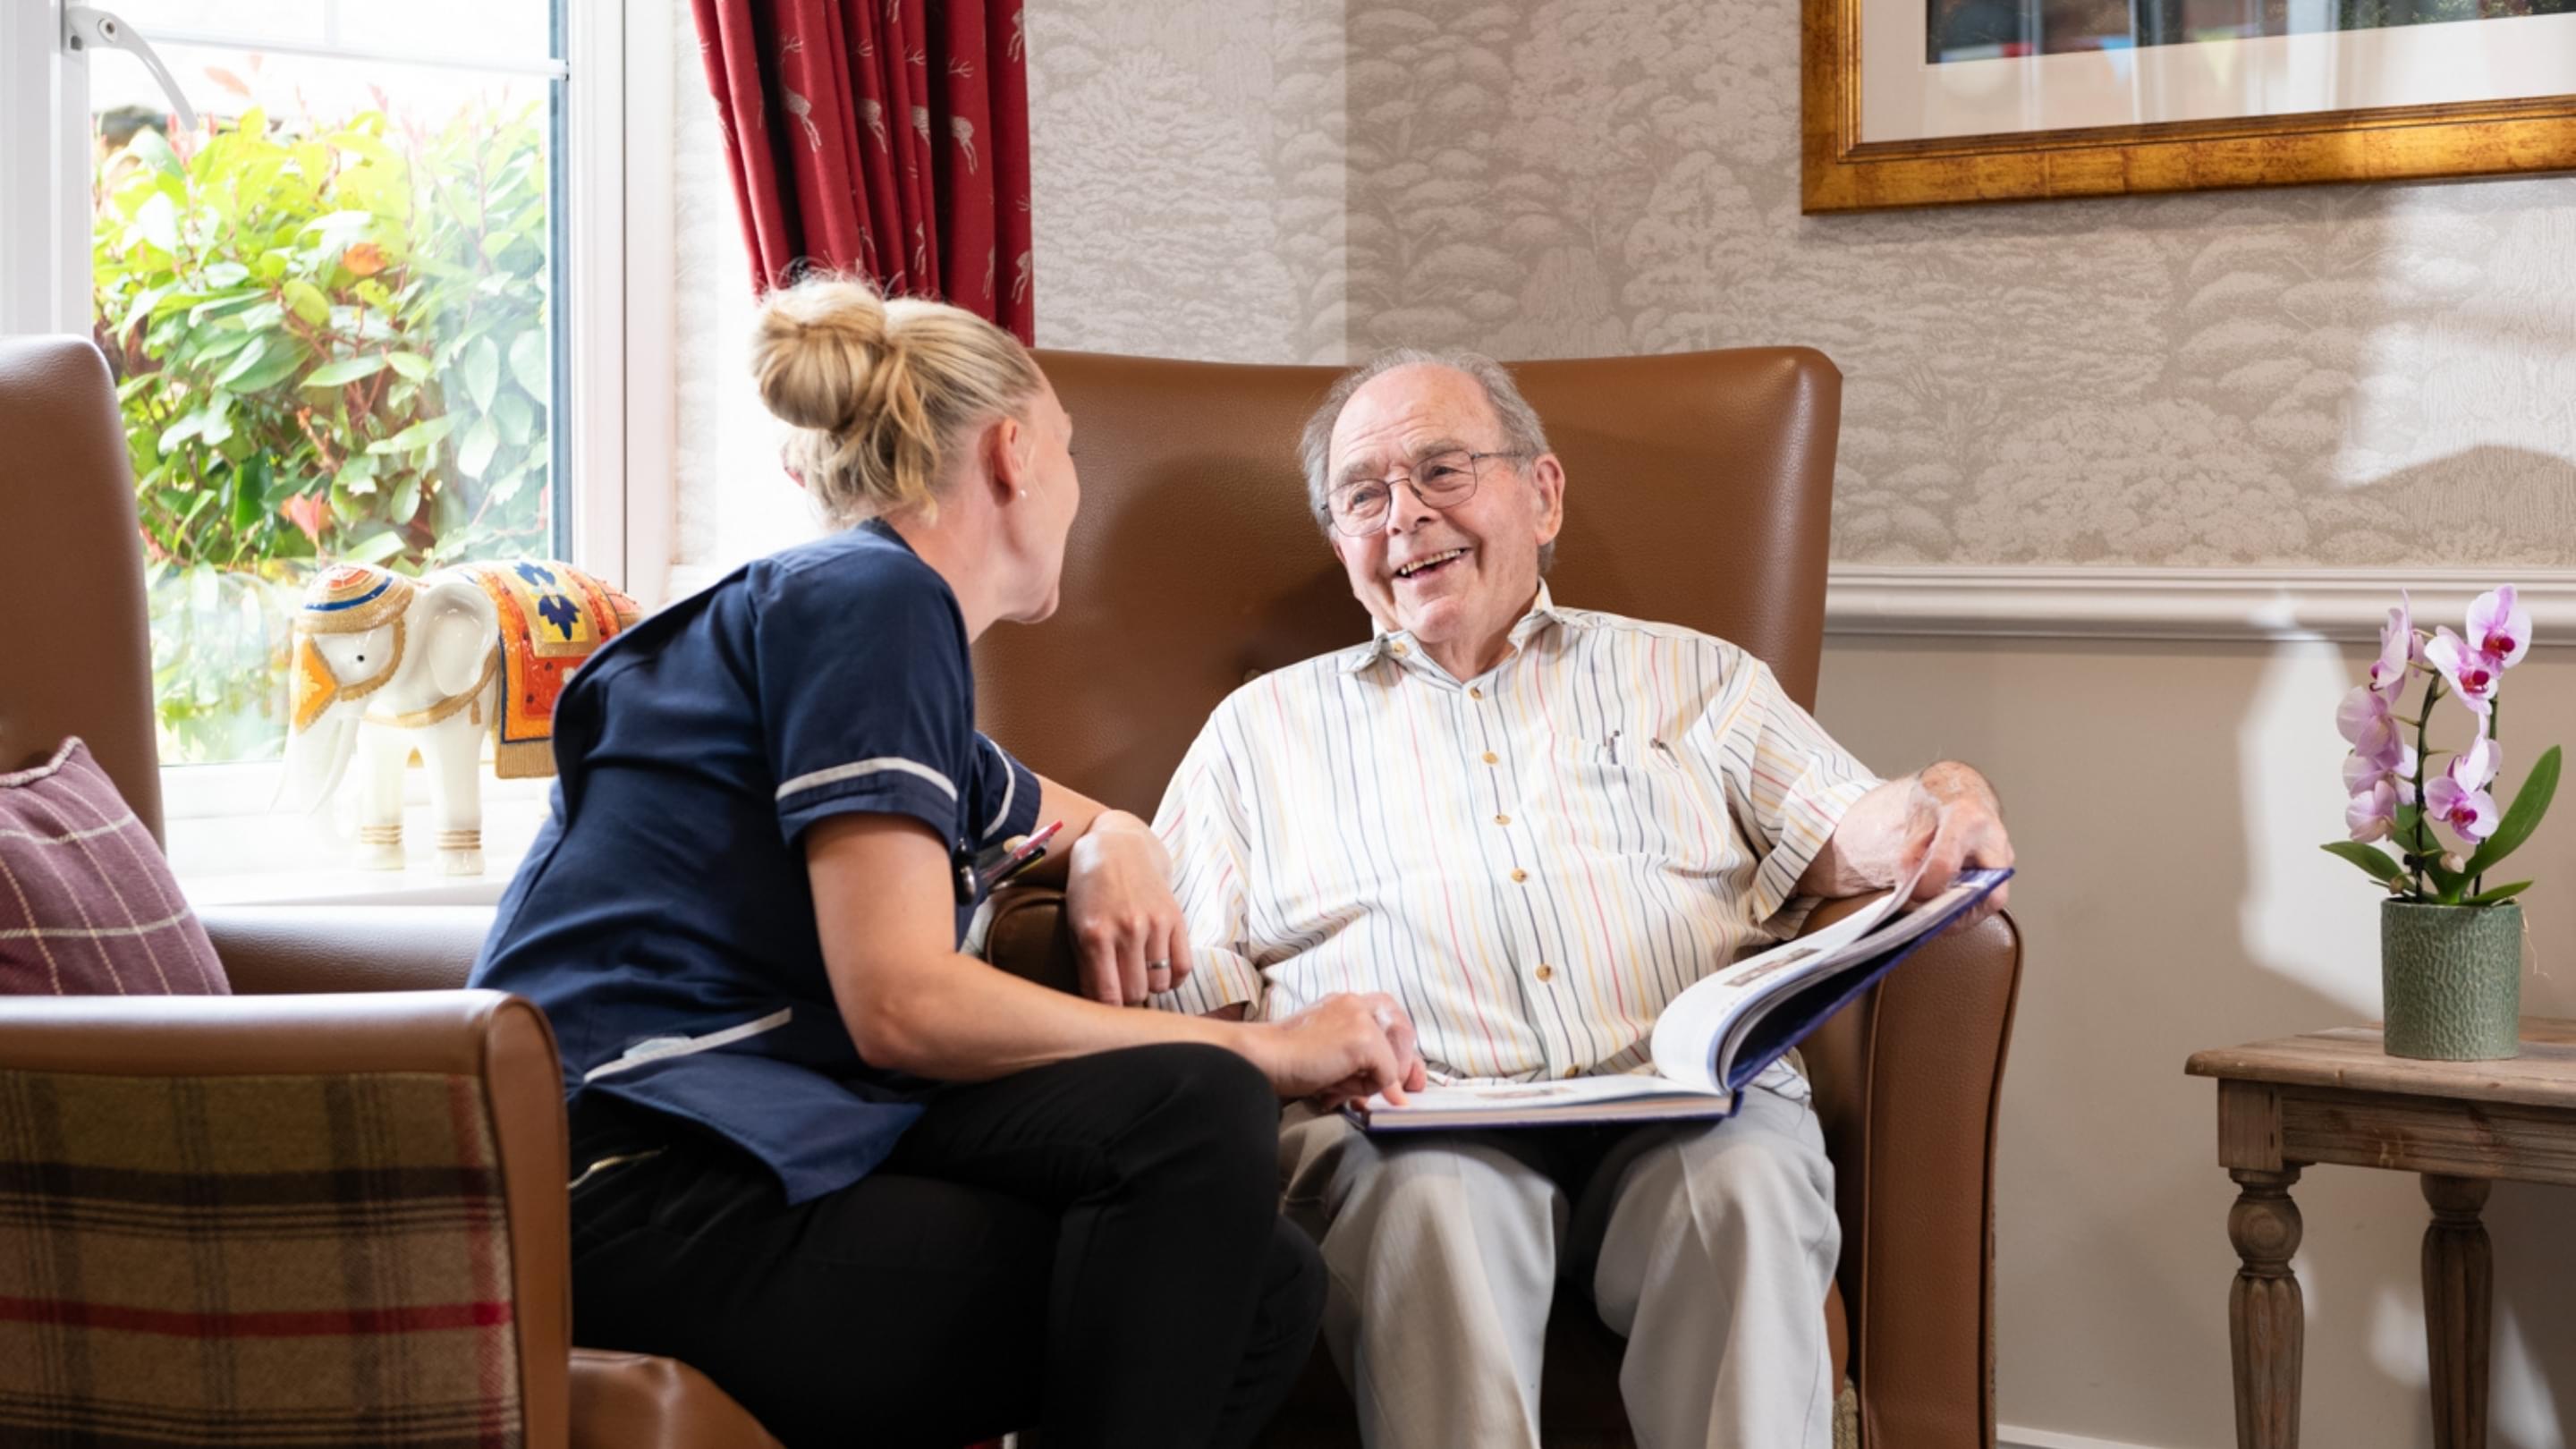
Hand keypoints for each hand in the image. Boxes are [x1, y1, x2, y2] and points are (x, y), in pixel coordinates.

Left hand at [1064, 812, 1191, 1004]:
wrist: (1118, 848)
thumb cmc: (1090, 891)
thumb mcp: (1077, 927)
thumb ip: (1087, 969)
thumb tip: (1099, 1009)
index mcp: (1096, 935)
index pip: (1107, 997)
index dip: (1108, 1012)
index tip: (1106, 1012)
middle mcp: (1127, 930)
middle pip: (1135, 994)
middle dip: (1127, 998)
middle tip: (1121, 988)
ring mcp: (1155, 923)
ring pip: (1159, 984)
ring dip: (1149, 986)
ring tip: (1139, 974)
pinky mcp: (1176, 918)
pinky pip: (1183, 967)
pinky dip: (1173, 978)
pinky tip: (1161, 970)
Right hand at [1246, 992, 1428, 1106]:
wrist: (1265, 1058)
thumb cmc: (1290, 1062)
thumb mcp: (1334, 1056)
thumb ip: (1366, 1064)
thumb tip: (1400, 1095)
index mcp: (1348, 1003)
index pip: (1394, 1020)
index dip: (1401, 1051)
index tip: (1403, 1080)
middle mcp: (1358, 1002)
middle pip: (1404, 1033)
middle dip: (1399, 1067)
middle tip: (1384, 1092)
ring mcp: (1362, 1018)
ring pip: (1394, 1059)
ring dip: (1373, 1082)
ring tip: (1340, 1088)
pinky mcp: (1364, 1038)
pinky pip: (1387, 1074)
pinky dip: (1367, 1088)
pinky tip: (1337, 1087)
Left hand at [1899, 766, 2013, 930]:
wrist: (1962, 790)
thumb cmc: (1940, 802)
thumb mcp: (1915, 821)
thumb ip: (1909, 855)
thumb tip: (1909, 888)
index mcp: (1965, 819)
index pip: (1946, 864)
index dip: (1926, 886)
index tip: (1912, 893)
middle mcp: (1993, 838)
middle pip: (1986, 892)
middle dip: (1957, 912)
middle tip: (1932, 918)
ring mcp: (2004, 854)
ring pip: (1992, 899)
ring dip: (1964, 913)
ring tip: (1937, 916)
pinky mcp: (2004, 868)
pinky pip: (1990, 897)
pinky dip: (1968, 907)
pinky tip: (1948, 907)